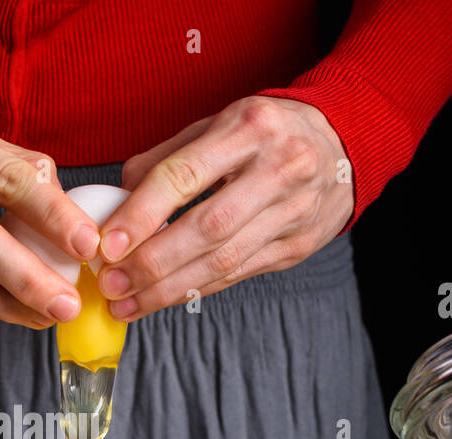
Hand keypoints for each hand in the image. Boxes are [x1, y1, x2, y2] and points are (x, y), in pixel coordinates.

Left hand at [95, 96, 353, 320]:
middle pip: (208, 227)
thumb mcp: (220, 122)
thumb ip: (168, 156)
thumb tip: (118, 196)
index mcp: (250, 128)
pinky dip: (195, 289)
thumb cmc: (266, 132)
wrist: (344, 143)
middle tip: (112, 283)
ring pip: (224, 260)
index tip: (107, 244)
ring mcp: (294, 212)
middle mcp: (279, 169)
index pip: (186, 174)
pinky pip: (238, 274)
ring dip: (169, 288)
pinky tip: (162, 299)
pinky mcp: (297, 246)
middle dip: (153, 262)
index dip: (143, 213)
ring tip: (127, 302)